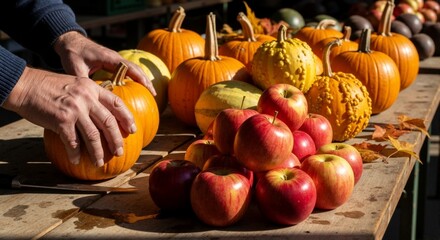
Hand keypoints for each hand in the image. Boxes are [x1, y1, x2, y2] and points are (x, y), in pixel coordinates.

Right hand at [3, 67, 136, 166]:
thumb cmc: (48, 86)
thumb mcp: (75, 83)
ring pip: (93, 135)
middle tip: (119, 151)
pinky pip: (73, 142)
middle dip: (116, 139)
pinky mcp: (62, 120)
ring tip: (99, 162)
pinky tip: (76, 160)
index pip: (116, 103)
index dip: (127, 117)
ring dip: (97, 152)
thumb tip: (100, 112)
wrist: (25, 85)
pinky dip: (76, 153)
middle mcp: (86, 98)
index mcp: (92, 88)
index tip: (133, 129)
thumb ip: (88, 95)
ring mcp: (75, 109)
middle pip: (108, 122)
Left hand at [54, 31, 155, 95]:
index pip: (130, 68)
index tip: (149, 89)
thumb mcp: (74, 68)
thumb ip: (82, 82)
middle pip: (136, 69)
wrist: (70, 41)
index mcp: (109, 58)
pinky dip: (134, 79)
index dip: (141, 78)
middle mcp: (115, 58)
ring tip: (149, 94)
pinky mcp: (112, 63)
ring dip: (142, 80)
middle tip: (154, 94)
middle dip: (146, 81)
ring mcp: (115, 60)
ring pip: (133, 70)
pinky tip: (136, 90)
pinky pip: (127, 71)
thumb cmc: (72, 53)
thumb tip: (88, 97)